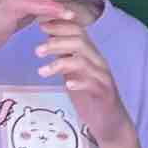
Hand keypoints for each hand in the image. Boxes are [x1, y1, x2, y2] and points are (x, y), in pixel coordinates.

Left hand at [35, 14, 131, 145]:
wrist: (111, 122)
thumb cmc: (90, 97)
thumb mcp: (75, 74)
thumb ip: (65, 58)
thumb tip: (50, 41)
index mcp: (90, 55)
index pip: (78, 31)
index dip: (60, 26)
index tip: (41, 25)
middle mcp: (98, 62)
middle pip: (80, 42)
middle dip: (57, 42)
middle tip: (37, 50)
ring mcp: (102, 77)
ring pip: (83, 61)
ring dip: (60, 63)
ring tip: (42, 71)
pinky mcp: (104, 94)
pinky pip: (93, 84)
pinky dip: (79, 82)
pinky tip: (67, 84)